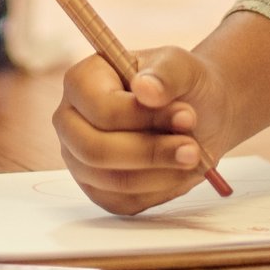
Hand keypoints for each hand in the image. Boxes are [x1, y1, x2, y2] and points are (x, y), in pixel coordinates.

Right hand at [53, 11, 269, 215]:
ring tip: (197, 156)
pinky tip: (182, 172)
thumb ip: (167, 73)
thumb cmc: (187, 82)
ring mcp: (80, 160)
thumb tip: (148, 90)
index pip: (94, 106)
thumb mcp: (186, 66)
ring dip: (161, 172)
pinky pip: (123, 203)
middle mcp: (70, 121)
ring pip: (110, 182)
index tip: (183, 111)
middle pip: (94, 151)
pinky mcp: (101, 191)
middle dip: (150, 153)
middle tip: (196, 147)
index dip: (138, 115)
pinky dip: (159, 192)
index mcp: (81, 80)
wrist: (200, 112)